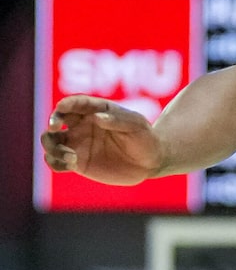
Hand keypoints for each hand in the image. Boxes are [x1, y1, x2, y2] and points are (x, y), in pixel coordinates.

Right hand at [42, 98, 163, 183]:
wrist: (150, 161)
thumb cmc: (144, 137)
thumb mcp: (136, 125)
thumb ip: (118, 120)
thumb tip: (97, 118)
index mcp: (92, 110)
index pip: (73, 104)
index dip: (65, 105)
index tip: (62, 109)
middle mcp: (80, 125)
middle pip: (55, 121)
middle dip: (52, 123)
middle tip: (58, 129)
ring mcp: (77, 144)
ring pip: (50, 142)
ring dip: (52, 147)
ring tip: (71, 157)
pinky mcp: (77, 163)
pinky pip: (56, 162)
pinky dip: (56, 163)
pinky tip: (69, 165)